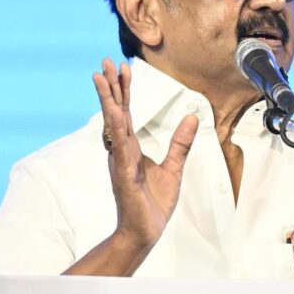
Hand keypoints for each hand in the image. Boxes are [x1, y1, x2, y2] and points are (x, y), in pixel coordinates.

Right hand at [93, 58, 198, 249]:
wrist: (146, 231)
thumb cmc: (153, 202)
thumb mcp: (173, 167)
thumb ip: (180, 143)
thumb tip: (192, 117)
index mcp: (131, 148)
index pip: (127, 112)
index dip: (125, 90)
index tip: (123, 66)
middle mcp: (122, 150)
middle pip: (115, 111)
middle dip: (111, 86)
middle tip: (105, 62)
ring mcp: (120, 161)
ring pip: (113, 125)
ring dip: (107, 100)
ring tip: (101, 78)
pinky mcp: (123, 174)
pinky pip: (120, 148)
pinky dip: (117, 130)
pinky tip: (114, 113)